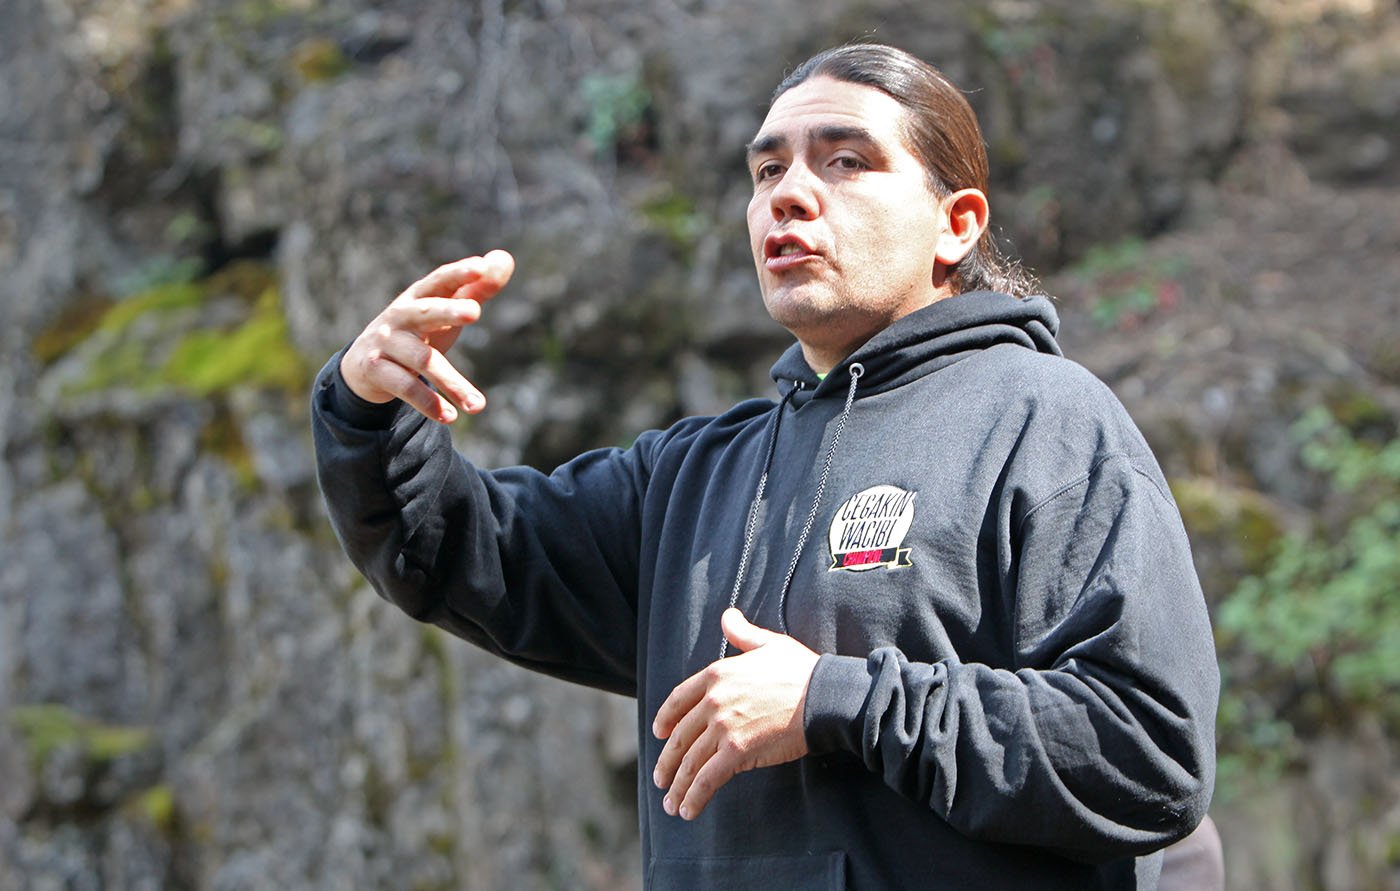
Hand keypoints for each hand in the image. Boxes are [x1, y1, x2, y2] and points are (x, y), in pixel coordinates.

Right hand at [340, 249, 514, 423]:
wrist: (364, 365)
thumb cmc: (417, 332)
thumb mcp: (443, 312)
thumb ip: (475, 289)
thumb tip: (504, 259)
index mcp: (419, 297)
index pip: (440, 280)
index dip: (459, 273)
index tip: (481, 267)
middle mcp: (400, 315)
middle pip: (426, 312)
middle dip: (449, 310)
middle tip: (475, 312)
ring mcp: (385, 343)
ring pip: (423, 360)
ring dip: (453, 383)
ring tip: (478, 406)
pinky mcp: (375, 370)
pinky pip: (405, 387)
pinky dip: (429, 403)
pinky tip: (450, 416)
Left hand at [651, 608, 818, 820]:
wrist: (824, 697)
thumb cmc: (802, 671)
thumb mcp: (769, 644)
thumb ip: (743, 634)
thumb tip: (727, 616)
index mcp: (717, 674)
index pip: (678, 699)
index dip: (666, 718)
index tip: (659, 734)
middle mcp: (714, 700)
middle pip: (680, 736)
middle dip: (667, 761)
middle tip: (661, 778)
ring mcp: (723, 727)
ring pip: (690, 761)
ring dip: (677, 786)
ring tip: (670, 804)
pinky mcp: (736, 752)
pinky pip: (707, 779)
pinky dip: (694, 797)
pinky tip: (687, 810)